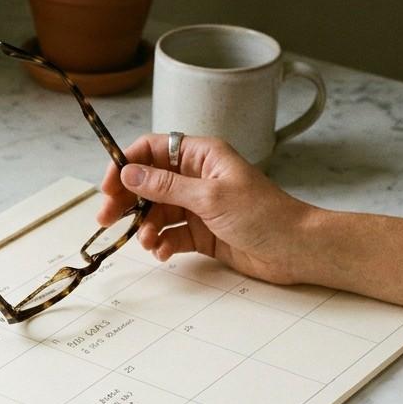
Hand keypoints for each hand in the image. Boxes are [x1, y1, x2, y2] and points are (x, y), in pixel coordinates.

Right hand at [96, 134, 320, 284]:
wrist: (296, 250)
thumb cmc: (264, 214)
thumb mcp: (210, 197)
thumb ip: (165, 187)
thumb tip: (129, 173)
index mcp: (202, 156)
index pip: (153, 150)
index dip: (126, 164)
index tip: (108, 186)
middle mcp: (197, 177)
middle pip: (148, 183)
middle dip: (126, 201)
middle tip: (106, 219)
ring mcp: (198, 206)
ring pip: (156, 212)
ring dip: (145, 227)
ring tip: (146, 243)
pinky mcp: (202, 232)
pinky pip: (170, 234)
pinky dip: (162, 244)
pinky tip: (162, 253)